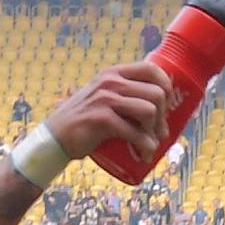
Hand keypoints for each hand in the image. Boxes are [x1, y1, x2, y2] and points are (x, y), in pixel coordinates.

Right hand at [46, 64, 171, 163]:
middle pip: (156, 93)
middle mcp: (111, 81)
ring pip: (149, 111)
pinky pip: (134, 132)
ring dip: (155, 133)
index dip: (167, 86)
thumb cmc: (86, 121)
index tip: (167, 106)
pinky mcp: (101, 119)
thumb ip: (124, 95)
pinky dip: (145, 147)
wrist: (56, 137)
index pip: (151, 69)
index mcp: (114, 73)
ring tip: (150, 145)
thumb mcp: (104, 98)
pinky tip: (144, 156)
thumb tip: (160, 107)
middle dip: (164, 117)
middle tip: (159, 133)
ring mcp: (105, 99)